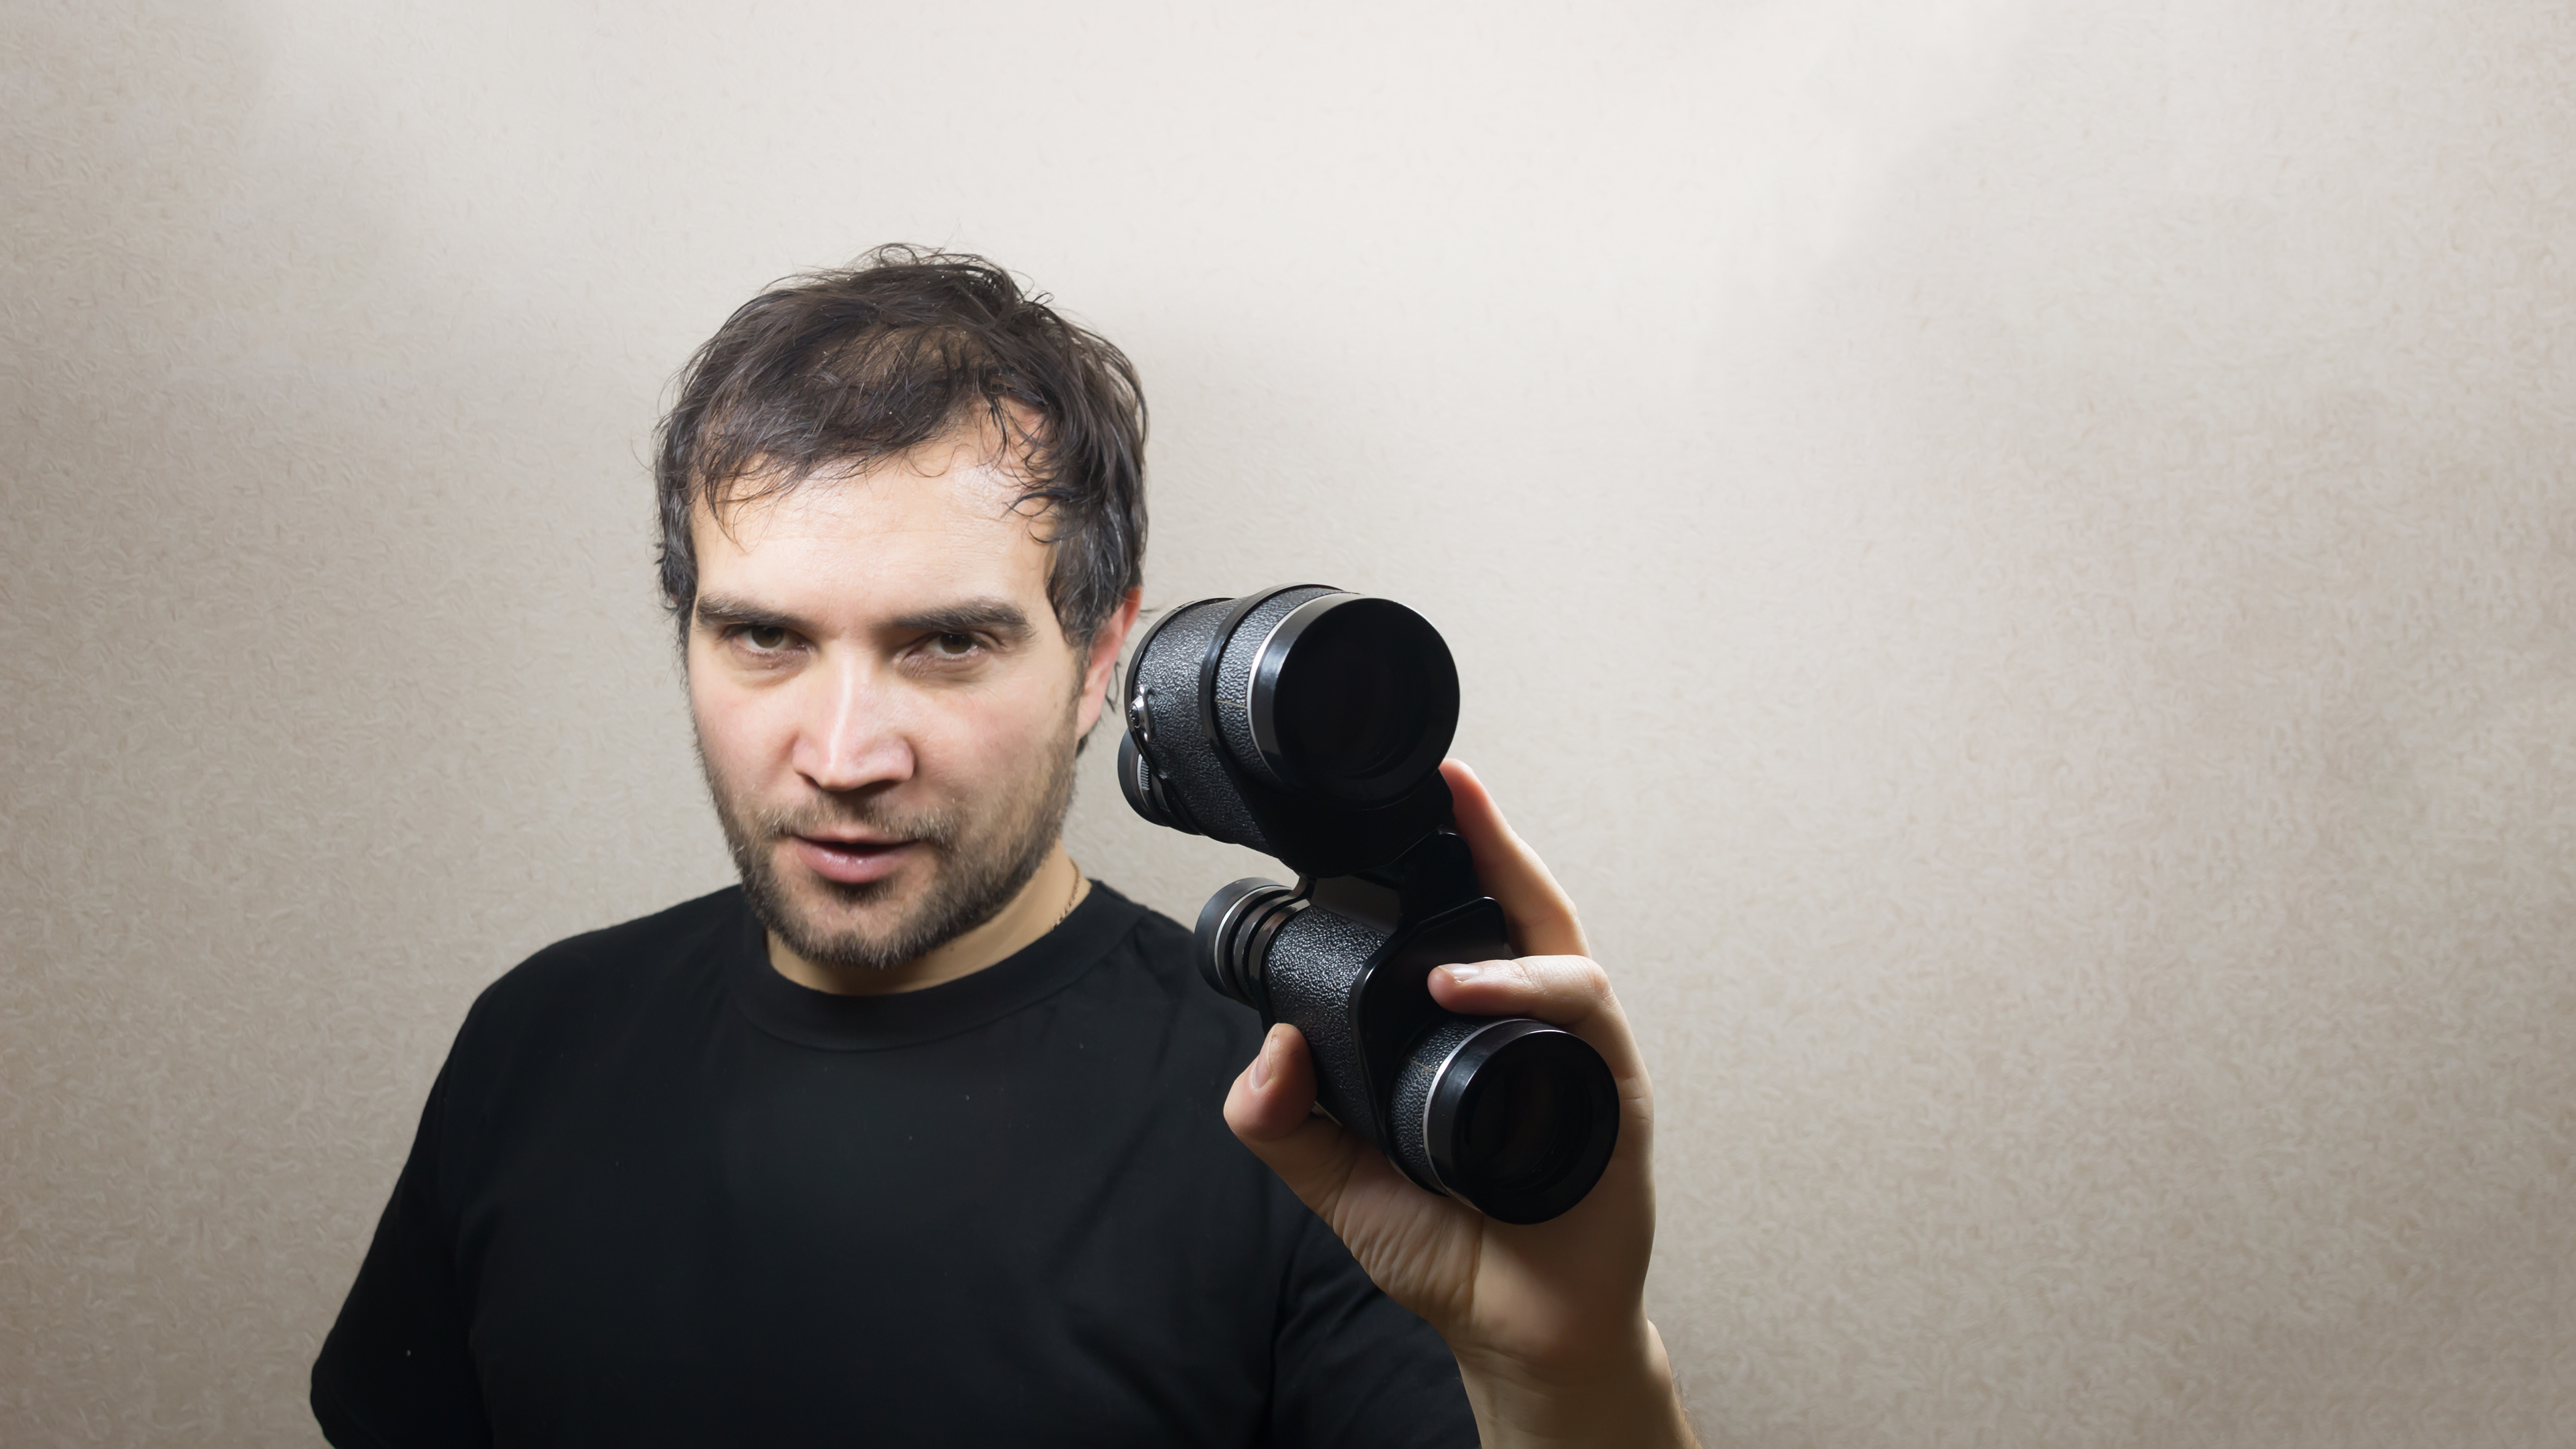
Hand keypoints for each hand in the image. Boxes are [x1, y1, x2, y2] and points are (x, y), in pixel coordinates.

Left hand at [1224, 760, 1696, 1448]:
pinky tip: (1475, 997)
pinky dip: (1530, 998)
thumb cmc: (1447, 1252)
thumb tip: (1267, 1045)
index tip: (1416, 800)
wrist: (1517, 1332)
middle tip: (1453, 787)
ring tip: (1438, 970)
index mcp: (1474, 1028)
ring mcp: (1578, 1055)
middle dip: (1494, 841)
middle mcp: (1532, 1026)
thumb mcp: (1339, 1183)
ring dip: (1506, 938)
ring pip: (1562, 953)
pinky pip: (1582, 1021)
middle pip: (1526, 907)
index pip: (1467, 922)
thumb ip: (1283, 1121)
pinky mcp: (1614, 1096)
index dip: (1450, 857)